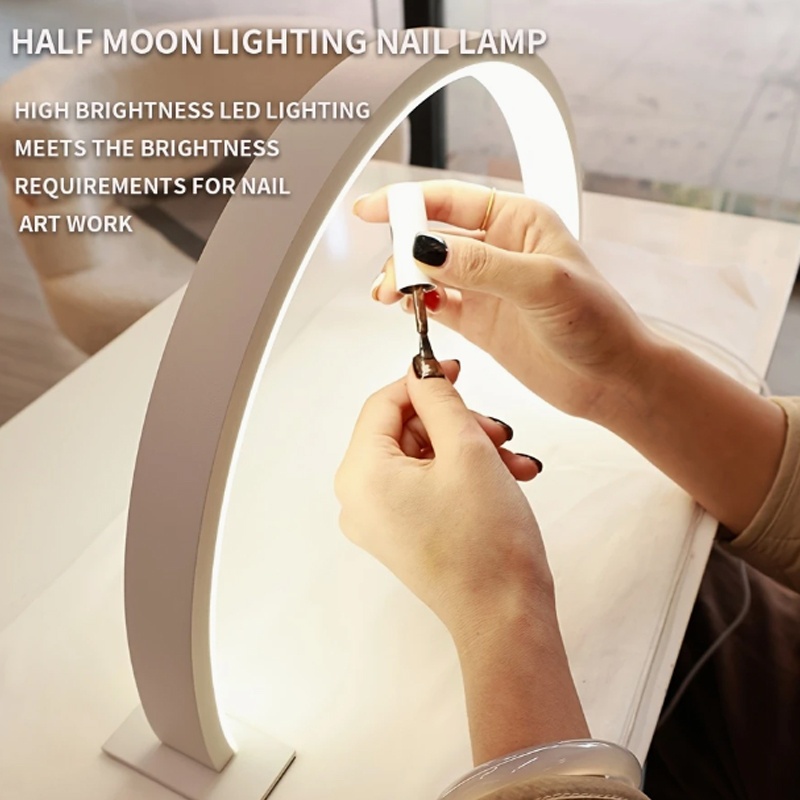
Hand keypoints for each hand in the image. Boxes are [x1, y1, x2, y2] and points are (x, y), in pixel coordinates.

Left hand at [334, 359, 552, 644]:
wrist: (505, 617)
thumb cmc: (486, 541)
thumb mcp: (467, 449)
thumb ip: (440, 399)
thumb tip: (422, 371)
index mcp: (360, 475)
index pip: (384, 403)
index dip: (422, 380)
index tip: (456, 371)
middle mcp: (358, 499)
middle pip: (404, 430)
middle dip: (457, 424)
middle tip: (498, 433)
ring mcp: (378, 520)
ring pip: (421, 456)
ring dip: (469, 449)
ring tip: (512, 461)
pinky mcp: (401, 533)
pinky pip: (425, 485)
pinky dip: (462, 474)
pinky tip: (505, 477)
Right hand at [356, 180, 785, 535]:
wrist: (614, 379)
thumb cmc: (599, 324)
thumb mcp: (543, 285)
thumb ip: (482, 266)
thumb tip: (427, 249)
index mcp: (519, 222)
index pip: (450, 200)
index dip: (407, 202)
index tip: (371, 210)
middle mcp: (500, 249)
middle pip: (432, 236)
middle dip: (404, 252)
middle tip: (393, 279)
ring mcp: (488, 286)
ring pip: (430, 272)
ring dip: (407, 280)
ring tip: (393, 296)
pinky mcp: (482, 321)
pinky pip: (439, 304)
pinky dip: (419, 305)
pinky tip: (410, 309)